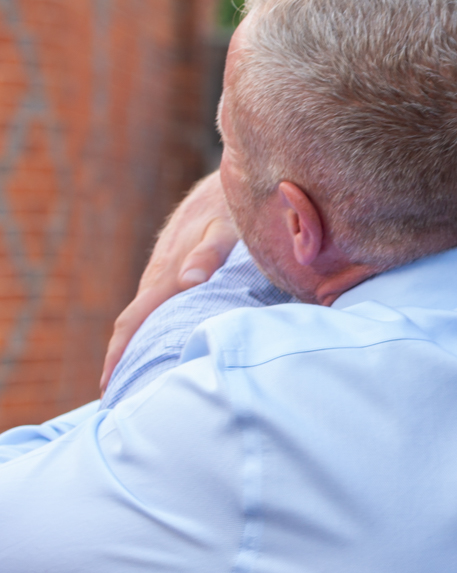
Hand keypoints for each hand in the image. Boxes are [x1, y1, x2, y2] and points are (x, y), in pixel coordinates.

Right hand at [101, 172, 238, 389]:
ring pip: (148, 311)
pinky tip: (161, 335)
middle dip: (123, 357)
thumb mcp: (227, 227)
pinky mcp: (178, 263)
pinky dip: (155, 321)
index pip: (134, 320)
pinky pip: (161, 299)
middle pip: (134, 321)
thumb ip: (211, 252)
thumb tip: (188, 280)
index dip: (119, 353)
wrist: (230, 178)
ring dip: (139, 341)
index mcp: (169, 273)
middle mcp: (162, 273)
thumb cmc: (232, 206)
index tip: (108, 384)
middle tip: (118, 395)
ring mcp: (168, 267)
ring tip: (137, 376)